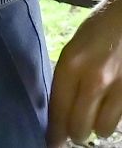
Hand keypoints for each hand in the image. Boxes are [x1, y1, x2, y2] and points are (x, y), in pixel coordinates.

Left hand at [48, 0, 121, 145]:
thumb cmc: (99, 29)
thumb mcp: (74, 48)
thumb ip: (67, 76)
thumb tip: (61, 106)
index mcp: (71, 64)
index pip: (58, 108)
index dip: (54, 131)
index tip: (51, 143)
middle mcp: (94, 80)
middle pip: (80, 127)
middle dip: (75, 134)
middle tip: (74, 131)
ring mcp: (118, 89)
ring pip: (103, 129)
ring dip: (97, 127)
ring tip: (94, 117)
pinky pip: (120, 120)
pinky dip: (113, 120)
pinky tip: (109, 110)